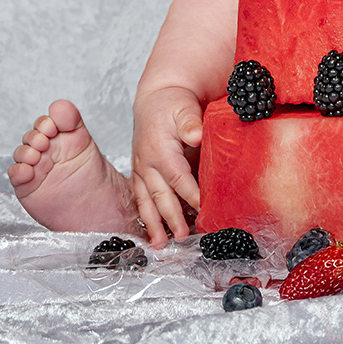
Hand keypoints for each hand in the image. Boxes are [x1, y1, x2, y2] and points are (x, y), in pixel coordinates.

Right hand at [131, 86, 203, 245]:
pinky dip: (145, 215)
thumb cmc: (171, 103)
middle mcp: (146, 163)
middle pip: (160, 195)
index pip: (177, 176)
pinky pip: (140, 197)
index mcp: (159, 149)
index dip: (190, 194)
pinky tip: (150, 230)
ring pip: (146, 201)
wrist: (155, 99)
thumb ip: (190, 121)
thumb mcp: (183, 106)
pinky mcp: (139, 173)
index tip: (203, 208)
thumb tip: (196, 135)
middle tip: (183, 237)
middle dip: (171, 218)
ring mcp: (141, 169)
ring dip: (153, 224)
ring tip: (160, 244)